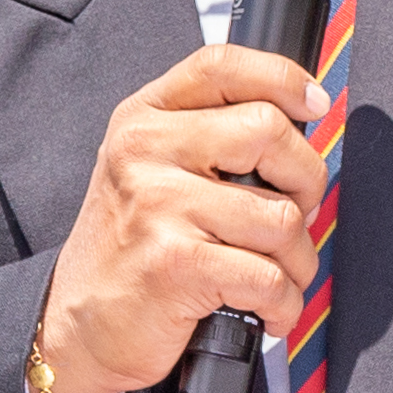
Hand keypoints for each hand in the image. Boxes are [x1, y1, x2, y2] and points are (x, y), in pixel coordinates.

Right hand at [33, 45, 331, 392]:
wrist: (78, 327)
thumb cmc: (131, 249)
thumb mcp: (149, 170)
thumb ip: (206, 136)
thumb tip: (301, 122)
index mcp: (143, 119)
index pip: (222, 66)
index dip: (281, 76)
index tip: (315, 103)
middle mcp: (145, 151)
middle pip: (268, 130)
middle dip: (306, 182)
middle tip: (295, 215)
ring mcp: (159, 205)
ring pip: (280, 216)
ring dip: (297, 260)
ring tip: (277, 276)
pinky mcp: (177, 263)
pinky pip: (269, 277)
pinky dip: (283, 304)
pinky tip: (266, 311)